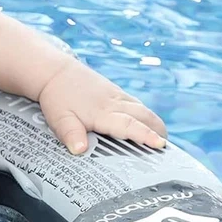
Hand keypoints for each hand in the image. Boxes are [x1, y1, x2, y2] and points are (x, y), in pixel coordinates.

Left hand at [38, 62, 167, 152]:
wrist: (55, 71)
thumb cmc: (57, 97)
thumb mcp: (60, 119)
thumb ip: (70, 134)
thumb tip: (80, 150)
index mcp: (103, 112)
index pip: (129, 125)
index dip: (145, 135)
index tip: (160, 144)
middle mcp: (114, 103)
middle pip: (143, 116)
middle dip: (157, 131)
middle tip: (166, 148)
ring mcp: (116, 96)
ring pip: (142, 109)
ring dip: (154, 122)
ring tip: (162, 137)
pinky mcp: (115, 92)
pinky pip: (136, 104)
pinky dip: (145, 114)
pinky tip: (147, 122)